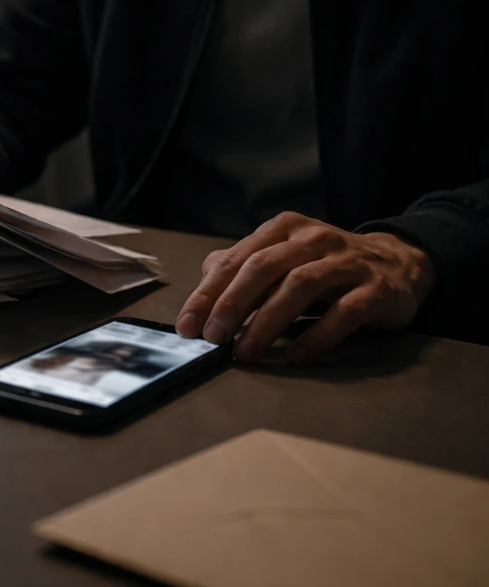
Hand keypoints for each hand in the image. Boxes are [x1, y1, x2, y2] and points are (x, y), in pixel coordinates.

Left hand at [174, 212, 436, 363]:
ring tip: (246, 353)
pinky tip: (295, 357)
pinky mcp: (376, 290)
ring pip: (300, 286)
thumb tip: (201, 298)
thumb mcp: (281, 259)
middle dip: (232, 304)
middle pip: (264, 267)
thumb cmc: (324, 266)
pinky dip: (316, 336)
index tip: (187, 327)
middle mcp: (314, 239)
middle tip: (213, 338)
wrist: (398, 263)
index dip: (207, 294)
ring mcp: (347, 262)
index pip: (236, 260)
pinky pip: (343, 313)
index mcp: (283, 229)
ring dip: (267, 322)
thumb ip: (241, 271)